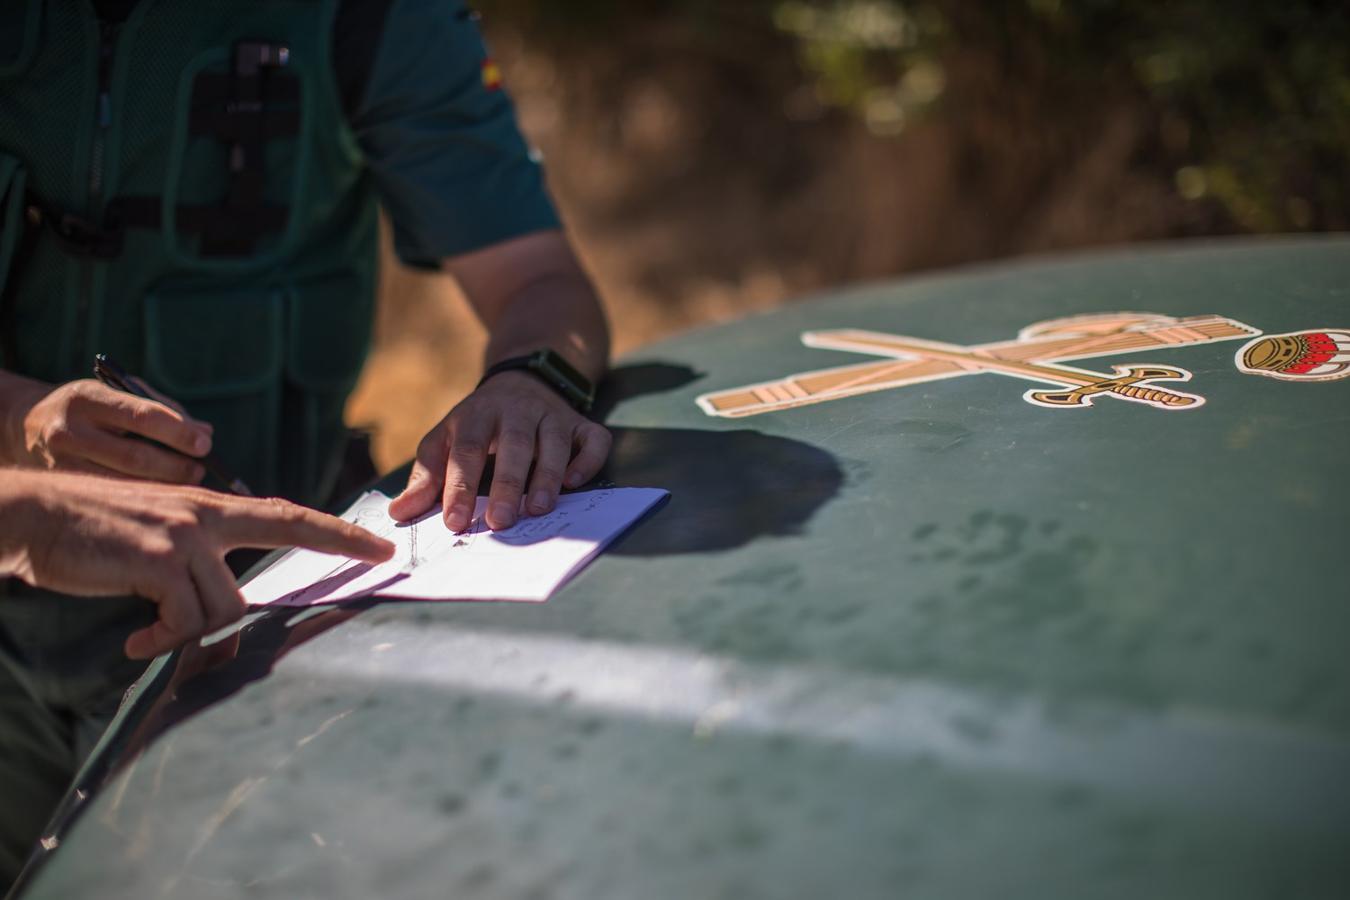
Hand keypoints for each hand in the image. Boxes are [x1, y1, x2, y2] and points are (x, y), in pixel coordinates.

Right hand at [5, 471, 395, 658]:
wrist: (33, 516)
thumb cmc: (93, 534)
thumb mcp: (158, 537)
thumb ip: (198, 561)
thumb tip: (229, 612)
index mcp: (208, 506)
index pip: (284, 514)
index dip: (334, 530)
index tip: (379, 541)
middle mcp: (204, 514)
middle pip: (288, 531)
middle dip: (340, 543)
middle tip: (380, 558)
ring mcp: (184, 535)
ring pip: (226, 606)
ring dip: (189, 633)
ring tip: (151, 634)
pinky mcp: (157, 561)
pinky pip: (185, 622)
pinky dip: (160, 641)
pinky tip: (133, 642)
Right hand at [9, 378, 213, 483]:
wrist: (25, 427)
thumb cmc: (90, 409)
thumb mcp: (117, 395)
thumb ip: (163, 409)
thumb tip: (206, 433)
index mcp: (87, 398)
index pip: (142, 416)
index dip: (178, 432)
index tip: (205, 444)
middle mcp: (70, 431)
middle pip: (136, 456)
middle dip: (176, 466)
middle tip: (200, 469)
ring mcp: (62, 464)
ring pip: (124, 484)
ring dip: (165, 486)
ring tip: (188, 482)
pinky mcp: (61, 490)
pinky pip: (111, 498)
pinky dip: (143, 499)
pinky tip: (162, 498)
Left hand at [389, 372, 610, 531]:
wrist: (523, 380)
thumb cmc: (477, 424)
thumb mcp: (445, 439)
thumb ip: (427, 477)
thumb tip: (400, 514)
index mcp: (475, 415)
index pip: (466, 451)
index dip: (460, 487)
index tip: (454, 522)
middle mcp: (516, 411)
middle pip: (515, 445)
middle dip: (508, 485)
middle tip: (500, 523)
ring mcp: (552, 415)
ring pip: (555, 442)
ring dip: (548, 475)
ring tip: (538, 509)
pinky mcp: (580, 423)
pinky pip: (592, 440)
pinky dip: (588, 460)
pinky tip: (575, 483)